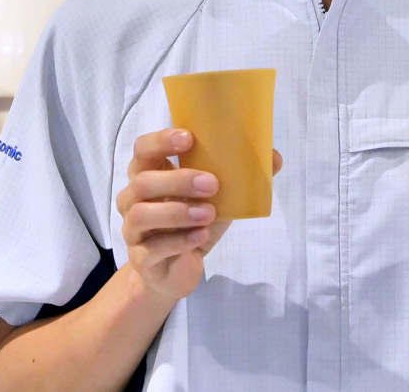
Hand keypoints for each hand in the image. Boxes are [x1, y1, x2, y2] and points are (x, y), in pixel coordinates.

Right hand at [116, 128, 282, 302]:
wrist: (176, 270)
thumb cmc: (192, 225)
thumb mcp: (218, 200)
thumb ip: (239, 179)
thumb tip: (275, 157)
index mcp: (148, 175)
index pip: (143, 149)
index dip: (160, 141)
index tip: (188, 138)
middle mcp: (133, 199)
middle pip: (143, 181)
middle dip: (178, 179)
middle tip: (212, 183)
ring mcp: (133, 229)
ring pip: (142, 214)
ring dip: (177, 211)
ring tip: (208, 213)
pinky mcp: (140, 258)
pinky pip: (153, 247)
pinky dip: (179, 240)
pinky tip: (200, 237)